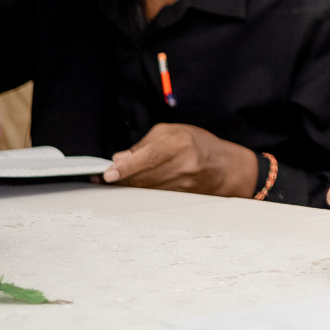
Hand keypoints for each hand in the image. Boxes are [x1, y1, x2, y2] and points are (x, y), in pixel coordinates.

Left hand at [103, 122, 256, 196]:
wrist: (224, 166)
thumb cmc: (197, 144)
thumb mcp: (172, 132)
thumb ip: (143, 145)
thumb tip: (119, 159)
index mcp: (181, 142)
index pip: (149, 157)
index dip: (127, 167)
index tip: (109, 174)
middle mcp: (184, 164)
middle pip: (145, 176)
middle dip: (122, 178)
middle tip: (105, 177)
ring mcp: (184, 183)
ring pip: (147, 189)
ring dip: (129, 186)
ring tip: (117, 180)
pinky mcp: (182, 197)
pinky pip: (155, 195)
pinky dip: (141, 191)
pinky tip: (135, 186)